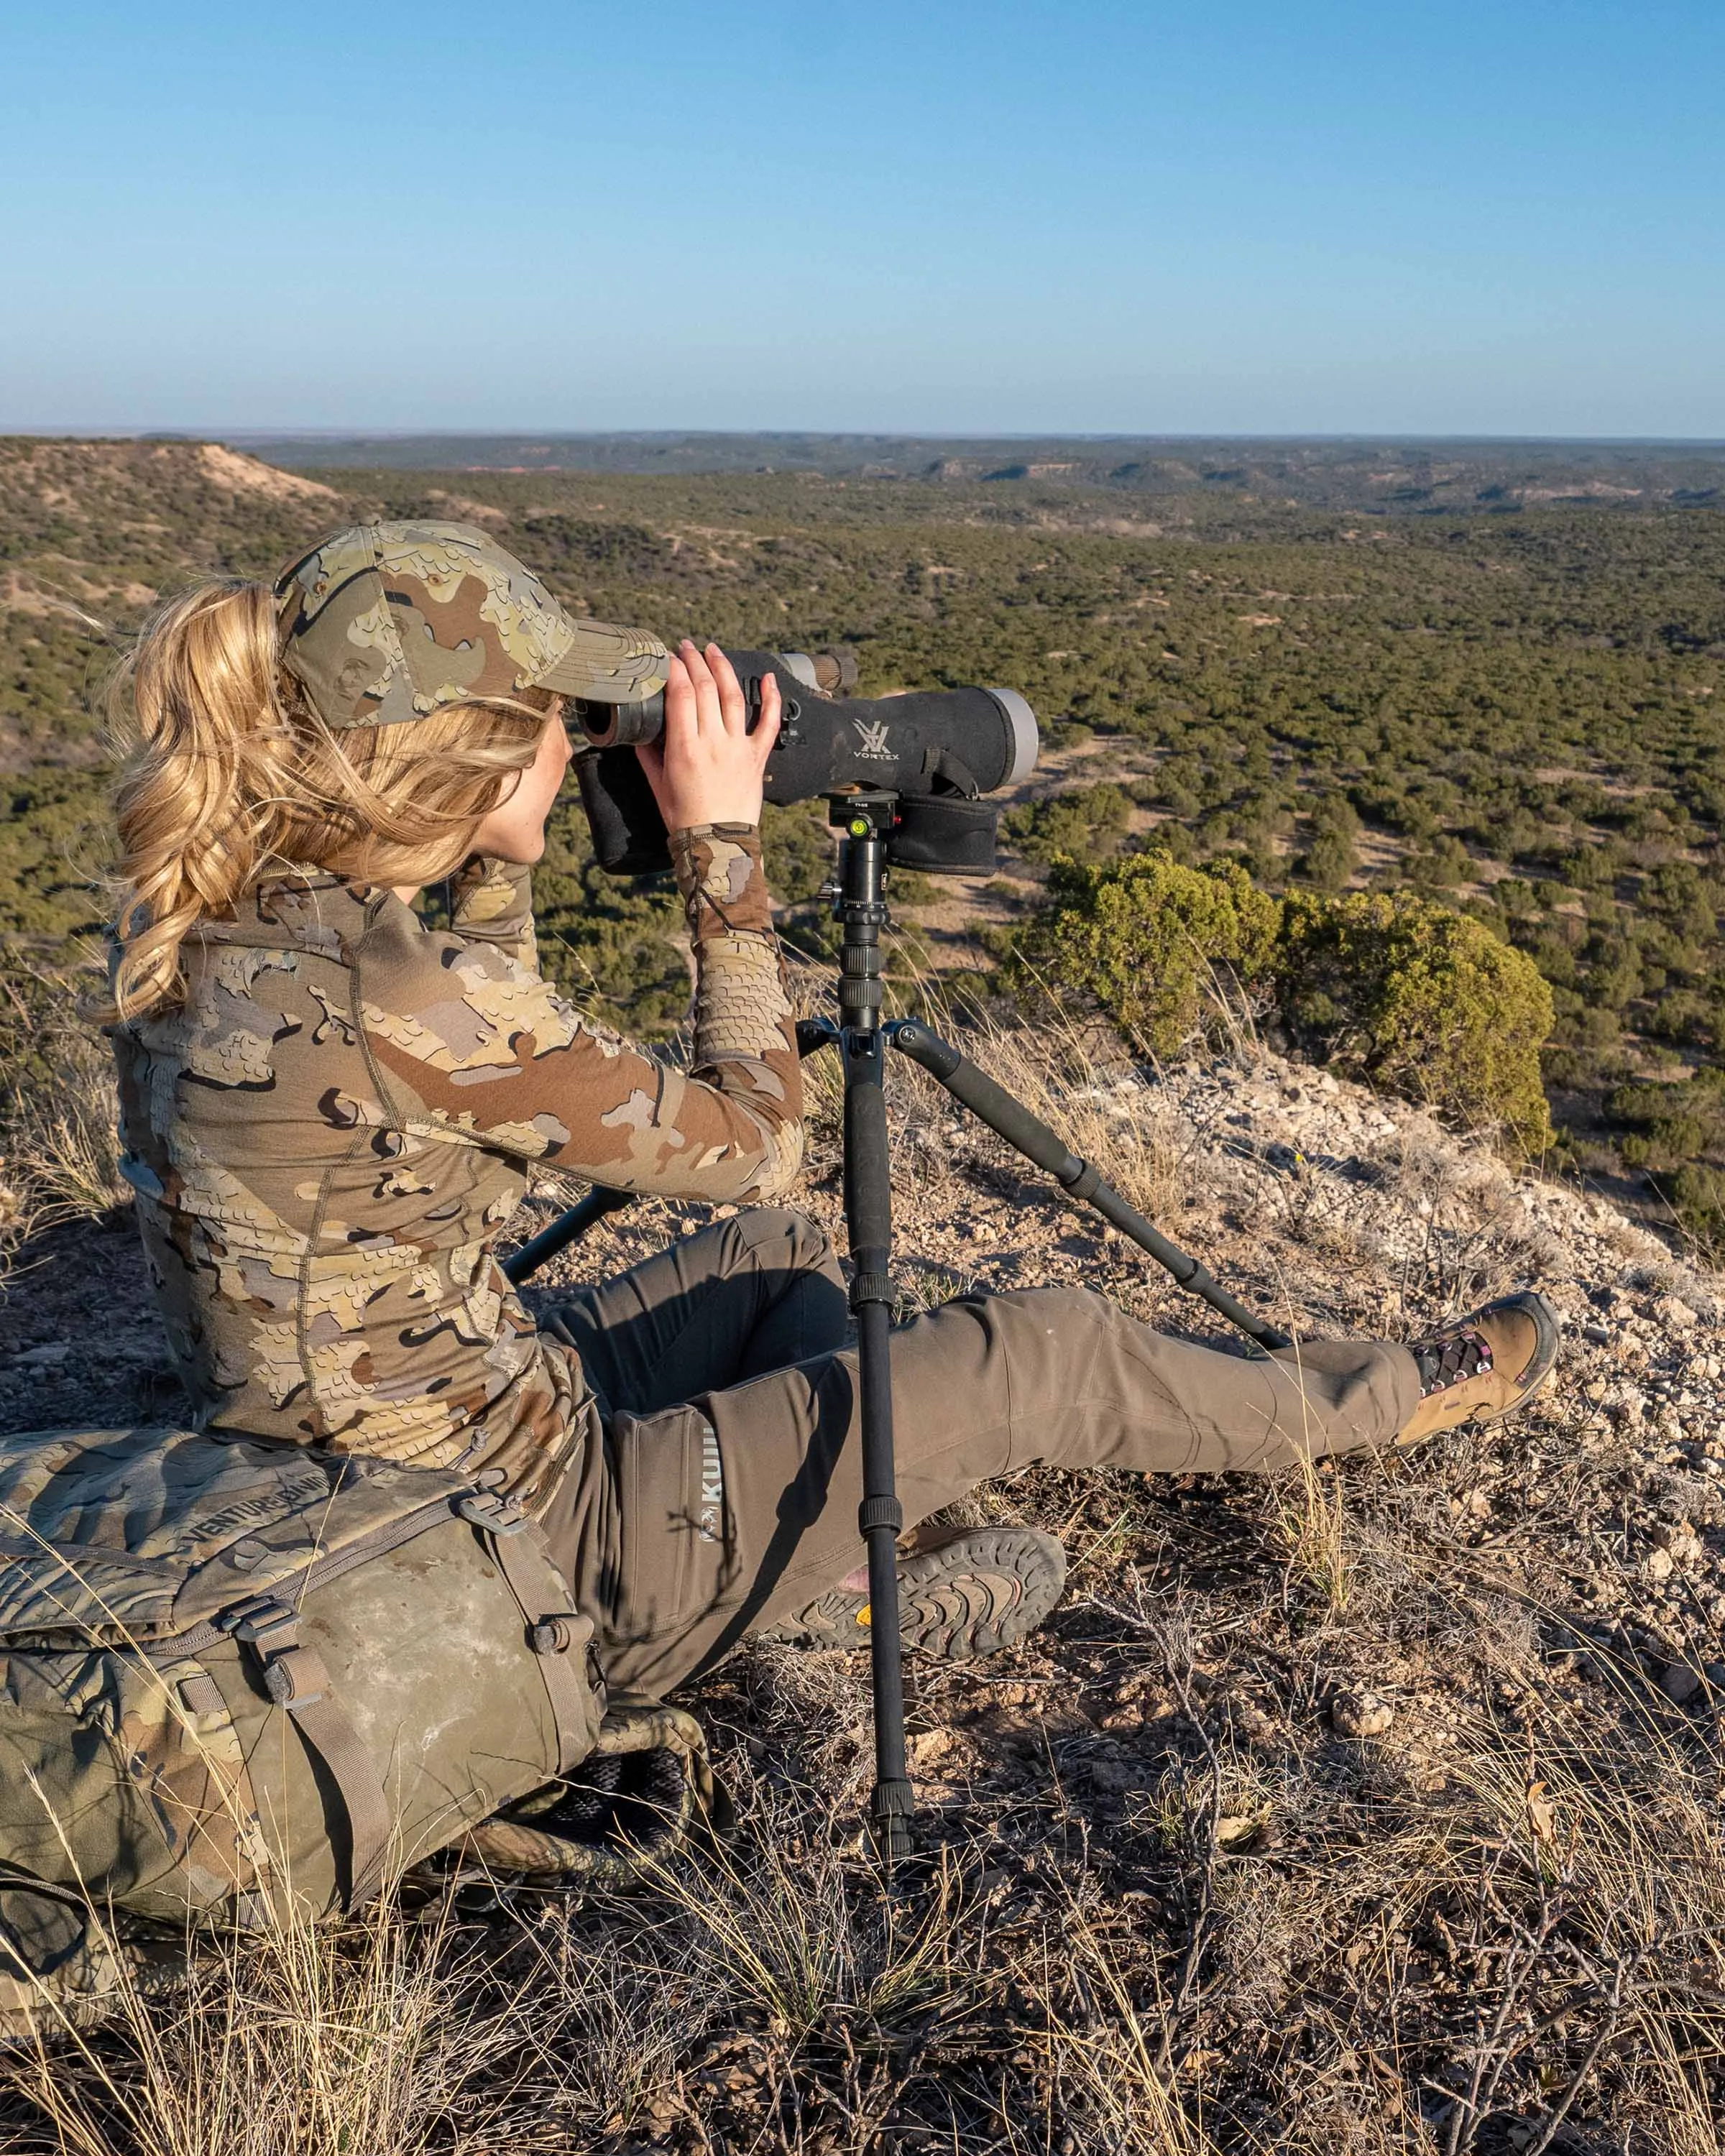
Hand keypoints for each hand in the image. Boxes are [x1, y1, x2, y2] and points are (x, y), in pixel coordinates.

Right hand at [636, 642, 779, 830]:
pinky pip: (769, 722)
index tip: (667, 658)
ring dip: (722, 668)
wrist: (717, 842)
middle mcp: (713, 741)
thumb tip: (641, 730)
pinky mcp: (757, 756)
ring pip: (732, 696)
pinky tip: (768, 678)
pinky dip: (771, 698)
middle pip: (705, 688)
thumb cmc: (684, 815)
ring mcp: (738, 747)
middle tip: (686, 647)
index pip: (680, 694)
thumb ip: (648, 752)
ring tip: (713, 651)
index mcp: (685, 747)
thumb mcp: (657, 783)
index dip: (674, 670)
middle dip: (694, 661)